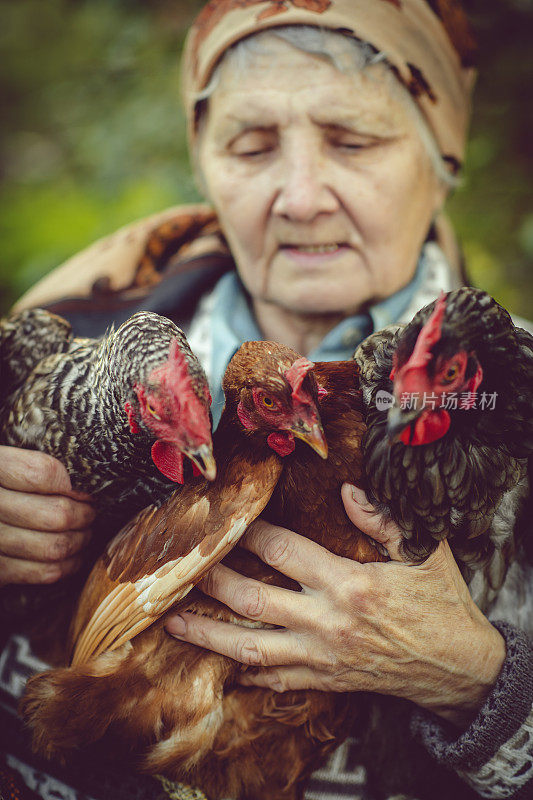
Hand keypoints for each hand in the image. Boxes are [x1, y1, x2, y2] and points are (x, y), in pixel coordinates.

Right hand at [0, 446, 94, 586]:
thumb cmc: (2, 487)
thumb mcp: (6, 464)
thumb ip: (33, 464)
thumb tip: (79, 479)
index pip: (41, 474)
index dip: (73, 484)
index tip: (83, 490)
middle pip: (57, 515)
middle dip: (84, 515)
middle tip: (90, 512)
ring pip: (55, 547)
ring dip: (80, 541)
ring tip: (84, 532)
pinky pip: (46, 572)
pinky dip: (68, 565)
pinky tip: (71, 555)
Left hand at [166, 485, 505, 726]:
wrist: (458, 666)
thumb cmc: (439, 603)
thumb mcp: (423, 552)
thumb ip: (382, 519)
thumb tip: (346, 490)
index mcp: (348, 583)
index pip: (283, 550)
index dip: (250, 533)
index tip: (228, 519)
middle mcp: (327, 621)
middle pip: (253, 600)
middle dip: (213, 582)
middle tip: (182, 567)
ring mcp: (322, 656)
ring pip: (252, 647)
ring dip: (210, 635)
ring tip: (175, 622)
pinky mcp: (326, 679)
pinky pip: (277, 679)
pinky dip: (248, 672)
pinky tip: (224, 665)